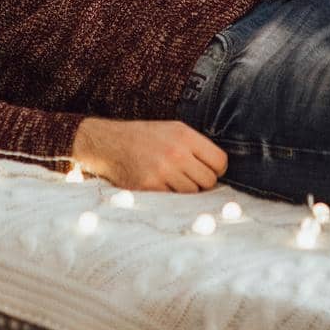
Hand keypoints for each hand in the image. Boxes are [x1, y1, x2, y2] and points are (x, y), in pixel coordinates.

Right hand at [71, 117, 228, 192]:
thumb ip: (196, 146)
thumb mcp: (173, 129)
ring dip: (187, 192)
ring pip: (193, 194)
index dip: (216, 169)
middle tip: (189, 178)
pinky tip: (161, 186)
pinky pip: (173, 200)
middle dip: (203, 183)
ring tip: (174, 182)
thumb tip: (219, 170)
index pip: (220, 162)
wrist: (109, 143)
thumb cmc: (145, 137)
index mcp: (185, 135)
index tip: (207, 170)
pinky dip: (171, 197)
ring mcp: (163, 171)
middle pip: (209, 181)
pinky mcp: (150, 187)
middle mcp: (176, 153)